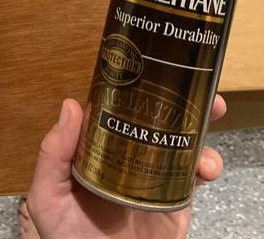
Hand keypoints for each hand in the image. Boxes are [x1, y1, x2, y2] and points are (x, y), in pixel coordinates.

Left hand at [20, 95, 226, 238]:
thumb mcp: (48, 199)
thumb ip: (53, 157)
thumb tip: (71, 104)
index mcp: (98, 149)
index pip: (118, 108)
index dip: (137, 84)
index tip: (154, 62)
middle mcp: (129, 156)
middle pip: (159, 117)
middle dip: (183, 96)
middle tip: (200, 83)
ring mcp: (155, 176)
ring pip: (184, 138)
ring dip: (203, 122)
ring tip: (214, 110)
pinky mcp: (177, 200)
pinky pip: (197, 174)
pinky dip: (210, 164)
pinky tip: (208, 166)